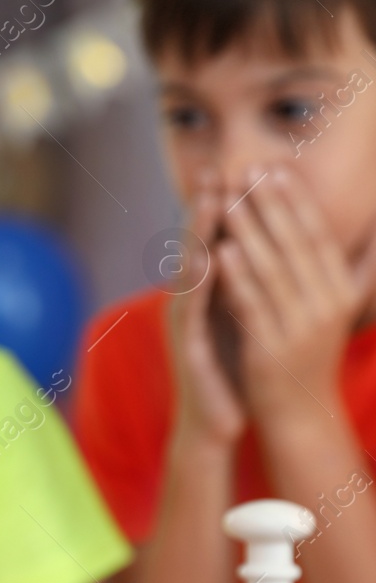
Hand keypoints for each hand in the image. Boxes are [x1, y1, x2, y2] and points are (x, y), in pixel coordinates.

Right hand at [167, 170, 245, 445]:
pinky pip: (194, 306)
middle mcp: (187, 303)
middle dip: (204, 206)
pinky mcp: (187, 344)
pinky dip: (200, 279)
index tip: (235, 170)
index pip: (212, 243)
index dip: (220, 207)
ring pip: (190, 268)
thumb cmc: (230, 374)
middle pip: (195, 245)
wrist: (211, 425)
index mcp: (204, 297)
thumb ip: (240, 289)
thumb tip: (255, 255)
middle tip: (215, 168)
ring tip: (209, 199)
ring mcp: (183, 322)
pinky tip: (208, 258)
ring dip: (198, 233)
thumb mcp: (238, 322)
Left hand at [218, 167, 375, 425]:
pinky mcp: (272, 346)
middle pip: (296, 245)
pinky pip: (254, 302)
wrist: (298, 414)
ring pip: (273, 269)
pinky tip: (221, 249)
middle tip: (249, 169)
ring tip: (231, 199)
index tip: (276, 168)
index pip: (318, 235)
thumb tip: (369, 230)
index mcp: (341, 291)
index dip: (297, 200)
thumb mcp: (330, 308)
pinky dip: (239, 274)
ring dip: (251, 230)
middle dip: (272, 204)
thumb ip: (343, 270)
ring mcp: (302, 326)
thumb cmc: (306, 355)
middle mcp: (328, 305)